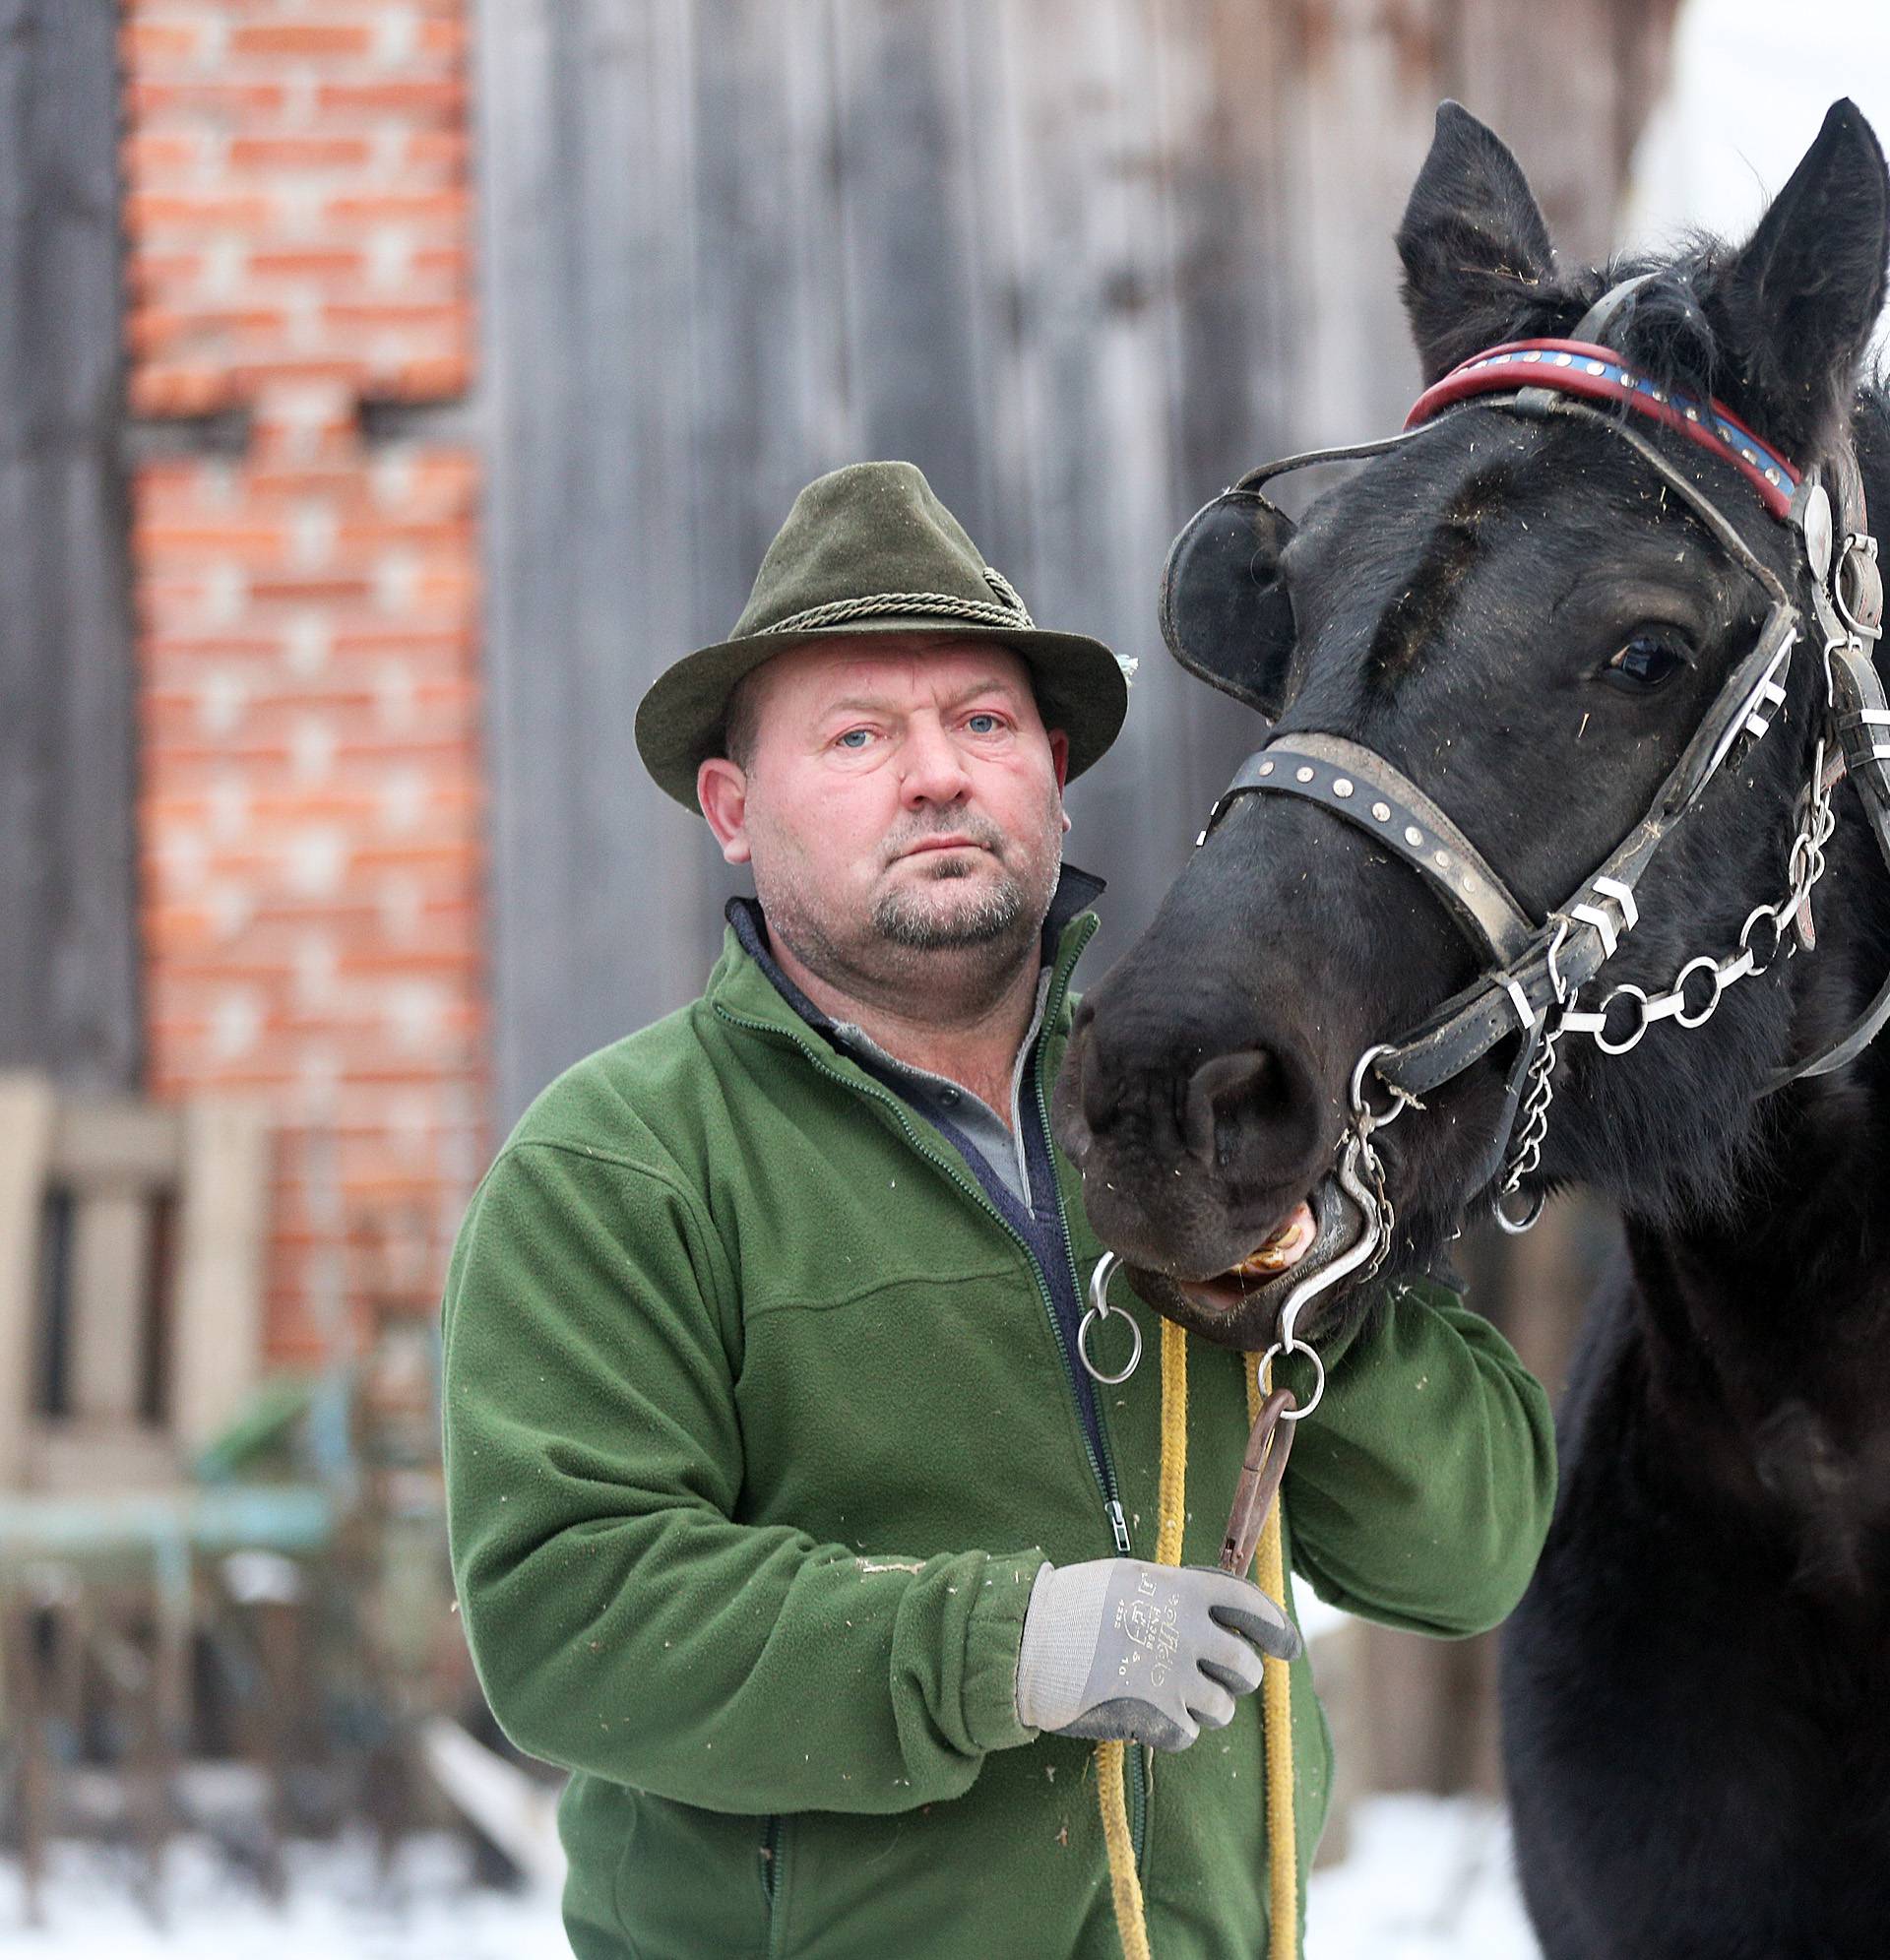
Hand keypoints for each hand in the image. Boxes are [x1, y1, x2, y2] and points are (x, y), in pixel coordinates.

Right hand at [1014, 1557, 1299, 1752]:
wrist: (1027, 1640)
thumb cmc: (1074, 1605)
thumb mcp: (1132, 1580)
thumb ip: (1178, 1597)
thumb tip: (1221, 1619)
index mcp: (1182, 1589)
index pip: (1252, 1606)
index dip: (1277, 1628)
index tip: (1288, 1648)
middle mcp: (1188, 1631)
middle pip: (1246, 1668)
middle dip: (1234, 1677)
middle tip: (1209, 1676)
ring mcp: (1173, 1676)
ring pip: (1222, 1709)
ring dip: (1204, 1707)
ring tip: (1168, 1693)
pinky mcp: (1155, 1716)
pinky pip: (1188, 1734)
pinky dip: (1172, 1729)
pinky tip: (1146, 1712)